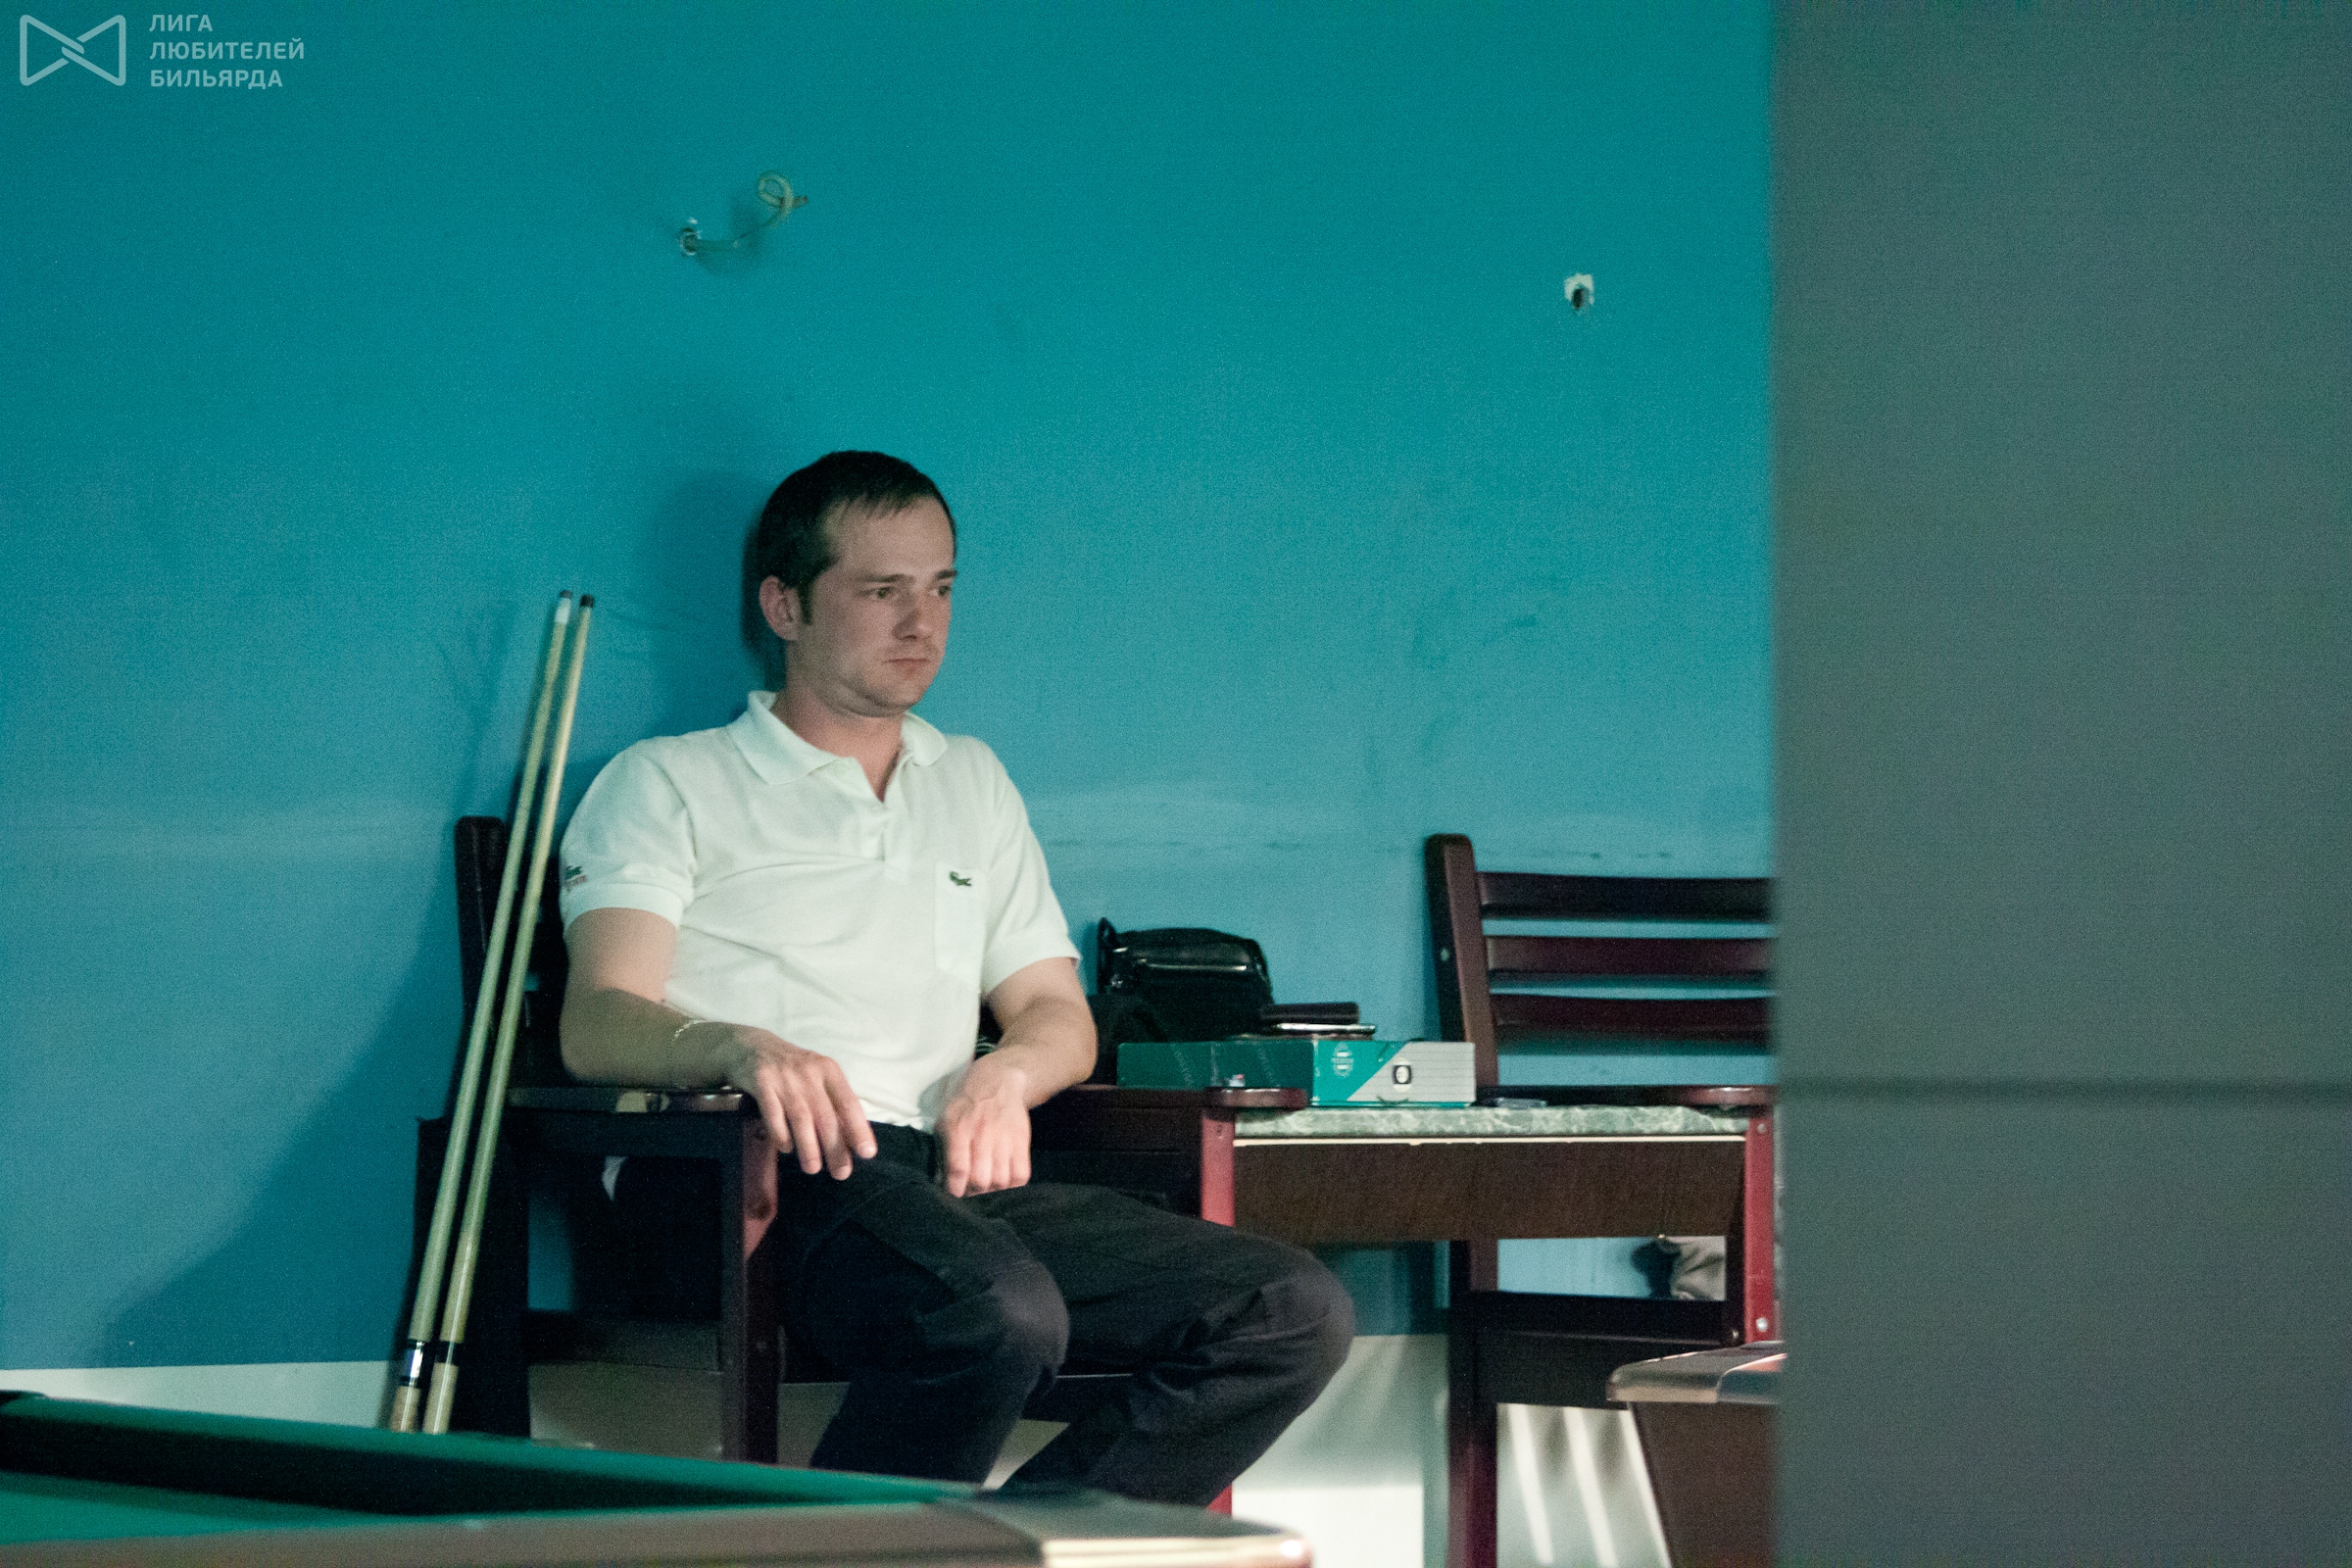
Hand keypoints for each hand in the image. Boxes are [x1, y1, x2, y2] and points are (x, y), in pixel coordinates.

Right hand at [713, 1025, 876, 1179]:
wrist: (750, 1046)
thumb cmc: (791, 1069)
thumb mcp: (816, 1076)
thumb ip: (831, 1102)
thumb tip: (850, 1139)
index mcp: (829, 1071)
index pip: (849, 1102)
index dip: (859, 1128)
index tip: (867, 1153)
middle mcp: (809, 1073)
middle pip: (826, 1115)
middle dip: (835, 1147)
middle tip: (842, 1173)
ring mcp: (784, 1078)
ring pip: (801, 1117)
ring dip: (809, 1146)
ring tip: (813, 1168)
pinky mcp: (761, 1083)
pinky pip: (773, 1113)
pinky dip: (780, 1133)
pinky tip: (786, 1149)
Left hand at [936, 1056, 1032, 1196]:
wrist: (998, 1081)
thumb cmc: (965, 1104)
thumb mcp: (945, 1121)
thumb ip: (942, 1153)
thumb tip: (939, 1183)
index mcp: (958, 1129)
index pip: (958, 1169)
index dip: (955, 1190)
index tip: (953, 1195)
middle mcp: (982, 1134)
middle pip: (981, 1179)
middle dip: (973, 1194)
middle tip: (970, 1194)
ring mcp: (1004, 1138)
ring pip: (1001, 1180)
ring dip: (992, 1192)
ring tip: (986, 1190)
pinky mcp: (1022, 1140)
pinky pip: (1021, 1174)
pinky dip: (1013, 1185)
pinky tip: (1004, 1183)